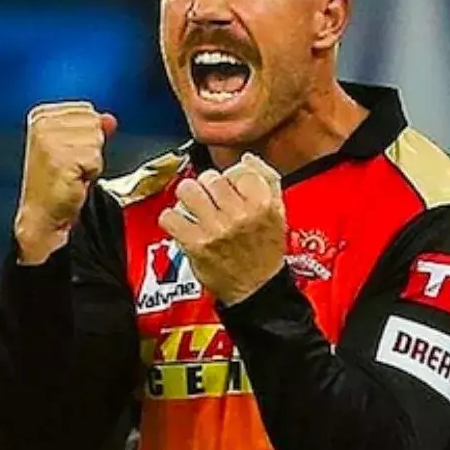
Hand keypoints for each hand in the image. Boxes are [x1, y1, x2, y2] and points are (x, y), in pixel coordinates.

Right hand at [14, 101, 117, 264]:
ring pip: (97, 140)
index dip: (86, 135)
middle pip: (94, 123)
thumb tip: (108, 119)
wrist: (44, 215)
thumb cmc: (54, 184)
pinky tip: (74, 180)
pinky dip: (92, 172)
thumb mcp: (73, 148)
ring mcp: (50, 141)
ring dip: (92, 161)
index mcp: (41, 116)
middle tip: (73, 164)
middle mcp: (42, 125)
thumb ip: (91, 128)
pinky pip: (96, 158)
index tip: (70, 152)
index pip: (87, 110)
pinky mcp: (60, 159)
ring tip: (73, 172)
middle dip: (91, 147)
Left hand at [158, 153, 286, 305]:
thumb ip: (267, 181)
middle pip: (210, 177)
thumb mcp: (278, 214)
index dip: (230, 178)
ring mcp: (216, 230)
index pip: (237, 170)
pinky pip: (171, 217)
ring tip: (193, 207)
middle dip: (207, 187)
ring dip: (188, 197)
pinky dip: (173, 219)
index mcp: (262, 204)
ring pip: (187, 190)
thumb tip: (247, 159)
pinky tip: (183, 225)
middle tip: (210, 200)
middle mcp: (239, 215)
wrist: (258, 290)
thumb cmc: (266, 253)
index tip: (229, 189)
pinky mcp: (196, 245)